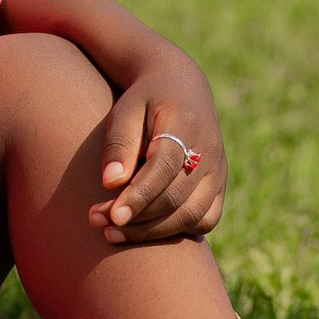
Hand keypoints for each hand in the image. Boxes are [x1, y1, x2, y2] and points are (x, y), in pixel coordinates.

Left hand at [90, 51, 226, 246]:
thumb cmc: (146, 98)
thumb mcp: (126, 108)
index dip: (139, 195)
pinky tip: (145, 231)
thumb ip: (120, 142)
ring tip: (112, 232)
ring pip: (191, 216)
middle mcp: (210, 151)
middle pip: (176, 197)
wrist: (182, 86)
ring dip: (152, 231)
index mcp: (186, 123)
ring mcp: (219, 171)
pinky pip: (205, 220)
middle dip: (137, 218)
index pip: (164, 167)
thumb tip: (110, 182)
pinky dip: (176, 231)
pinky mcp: (220, 186)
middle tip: (98, 222)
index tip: (112, 216)